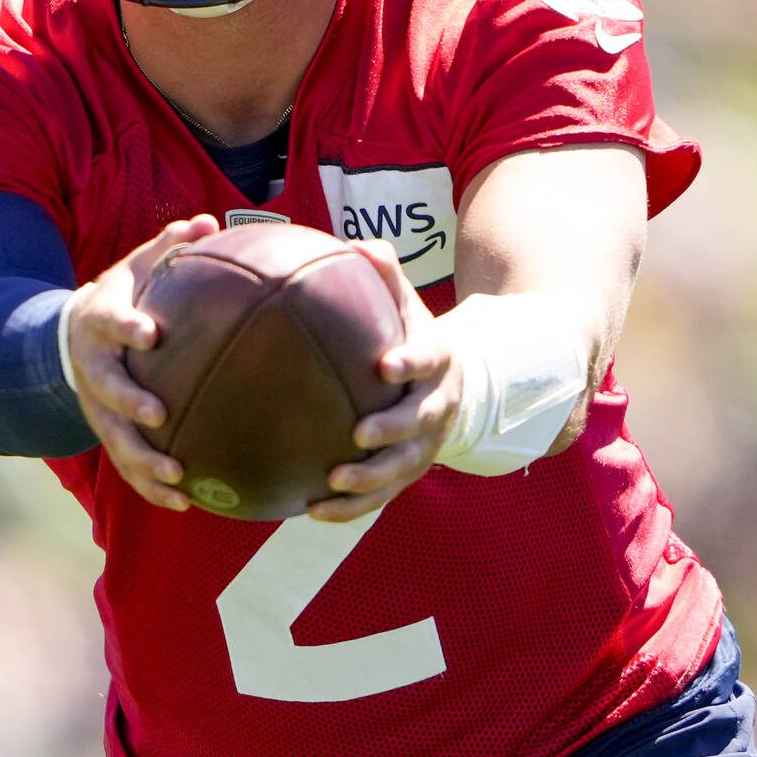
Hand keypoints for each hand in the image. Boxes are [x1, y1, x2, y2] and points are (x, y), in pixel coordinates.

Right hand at [64, 214, 220, 510]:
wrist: (71, 339)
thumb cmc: (120, 300)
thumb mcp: (135, 269)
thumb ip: (168, 248)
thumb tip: (209, 221)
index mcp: (97, 323)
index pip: (107, 323)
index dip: (124, 328)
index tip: (149, 332)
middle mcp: (91, 369)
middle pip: (104, 390)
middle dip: (128, 403)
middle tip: (159, 414)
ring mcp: (95, 406)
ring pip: (113, 439)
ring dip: (141, 460)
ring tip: (176, 476)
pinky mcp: (106, 433)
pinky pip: (126, 467)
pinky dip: (151, 488)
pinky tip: (186, 503)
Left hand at [307, 239, 462, 522]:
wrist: (445, 386)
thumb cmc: (407, 335)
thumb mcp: (404, 302)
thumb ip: (384, 275)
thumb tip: (359, 246)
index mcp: (437, 361)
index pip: (430, 360)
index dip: (412, 363)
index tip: (386, 364)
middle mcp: (436, 407)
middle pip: (421, 423)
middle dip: (393, 430)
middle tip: (360, 434)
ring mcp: (423, 446)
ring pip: (402, 468)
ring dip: (371, 479)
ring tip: (334, 481)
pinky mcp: (404, 474)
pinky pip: (379, 497)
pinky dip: (349, 508)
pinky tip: (310, 510)